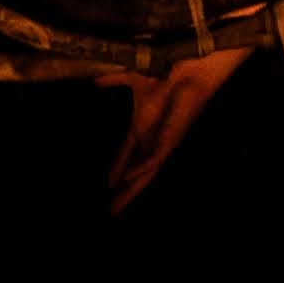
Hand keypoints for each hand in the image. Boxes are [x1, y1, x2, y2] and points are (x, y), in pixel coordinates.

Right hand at [101, 46, 251, 212]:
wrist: (186, 72)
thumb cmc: (165, 77)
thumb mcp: (134, 81)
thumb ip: (115, 81)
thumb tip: (96, 81)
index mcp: (143, 128)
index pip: (127, 154)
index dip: (118, 169)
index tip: (108, 185)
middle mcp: (152, 139)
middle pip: (136, 171)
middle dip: (125, 191)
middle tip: (112, 210)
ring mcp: (162, 141)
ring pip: (146, 173)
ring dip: (132, 189)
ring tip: (118, 205)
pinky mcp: (171, 139)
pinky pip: (154, 159)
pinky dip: (140, 169)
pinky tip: (128, 178)